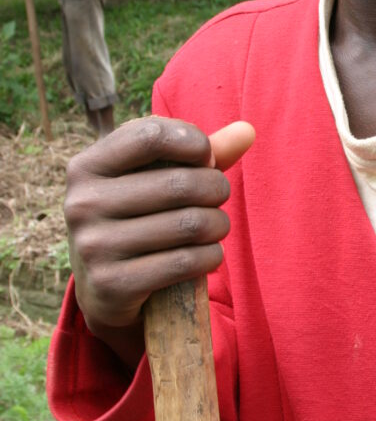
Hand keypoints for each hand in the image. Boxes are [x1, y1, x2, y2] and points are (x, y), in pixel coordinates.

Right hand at [65, 116, 254, 334]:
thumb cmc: (138, 217)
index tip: (206, 159)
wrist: (103, 290)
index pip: (150, 134)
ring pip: (189, 224)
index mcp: (86, 166)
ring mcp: (94, 246)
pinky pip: (185, 262)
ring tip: (217, 226)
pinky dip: (210, 256)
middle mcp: (82, 203)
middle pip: (180, 183)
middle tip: (218, 197)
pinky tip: (210, 255)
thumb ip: (199, 153)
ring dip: (218, 225)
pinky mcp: (113, 284)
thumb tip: (248, 130)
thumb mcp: (154, 179)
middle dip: (216, 188)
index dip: (193, 143)